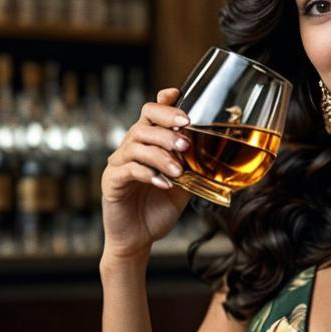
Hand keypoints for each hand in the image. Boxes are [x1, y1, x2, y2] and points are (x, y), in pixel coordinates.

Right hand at [101, 88, 192, 260]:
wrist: (140, 237)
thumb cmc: (159, 207)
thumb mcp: (185, 184)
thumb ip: (194, 166)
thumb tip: (218, 152)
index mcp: (149, 143)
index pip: (152, 113)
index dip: (164, 102)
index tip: (177, 94)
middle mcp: (131, 147)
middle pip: (144, 122)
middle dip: (167, 126)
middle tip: (186, 140)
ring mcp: (119, 163)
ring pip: (137, 145)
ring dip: (161, 155)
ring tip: (178, 170)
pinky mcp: (112, 181)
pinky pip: (129, 169)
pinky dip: (149, 174)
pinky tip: (164, 183)